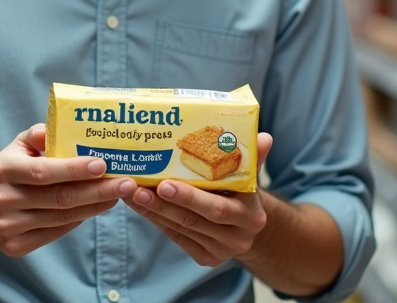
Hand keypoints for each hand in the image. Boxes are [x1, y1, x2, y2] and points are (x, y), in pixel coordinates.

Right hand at [0, 124, 136, 257]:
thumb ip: (39, 134)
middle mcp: (3, 200)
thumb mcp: (16, 145)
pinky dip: (79, 220)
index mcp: (2, 170)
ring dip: (94, 206)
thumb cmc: (6, 169)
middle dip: (98, 191)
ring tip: (118, 195)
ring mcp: (8, 227)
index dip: (75, 170)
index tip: (103, 164)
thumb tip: (65, 127)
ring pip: (61, 218)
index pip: (44, 172)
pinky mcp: (14, 246)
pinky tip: (96, 208)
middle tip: (126, 183)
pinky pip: (55, 232)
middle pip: (59, 198)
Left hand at [125, 132, 273, 266]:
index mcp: (251, 214)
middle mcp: (239, 237)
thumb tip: (265, 137)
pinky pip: (177, 238)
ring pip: (181, 229)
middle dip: (165, 204)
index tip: (164, 182)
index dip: (189, 197)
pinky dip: (156, 220)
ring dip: (153, 210)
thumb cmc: (241, 190)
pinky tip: (140, 205)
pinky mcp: (207, 258)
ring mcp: (222, 251)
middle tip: (139, 189)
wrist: (247, 223)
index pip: (217, 207)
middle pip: (195, 221)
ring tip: (131, 192)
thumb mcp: (248, 174)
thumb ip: (252, 157)